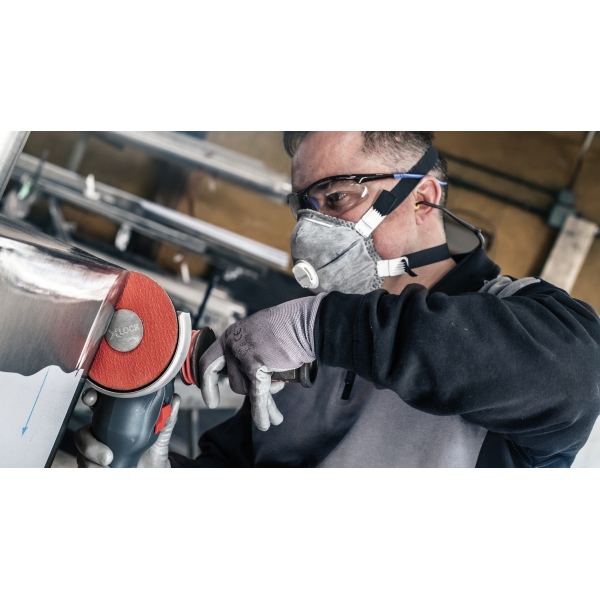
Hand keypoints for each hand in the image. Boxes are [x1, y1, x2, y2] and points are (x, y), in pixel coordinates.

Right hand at [74, 388, 180, 467]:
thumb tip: (175, 399)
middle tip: (108, 457)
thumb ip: (167, 418)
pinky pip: (86, 469)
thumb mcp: (161, 434)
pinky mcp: (93, 467)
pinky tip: (109, 473)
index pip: (96, 404)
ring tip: (111, 470)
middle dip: (90, 445)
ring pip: (82, 456)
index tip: (92, 399)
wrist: (154, 472)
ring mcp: (94, 452)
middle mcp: (99, 434)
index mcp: (112, 418)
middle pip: (82, 435)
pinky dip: (96, 472)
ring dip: (94, 465)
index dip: (90, 398)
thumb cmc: (153, 449)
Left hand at [197, 294, 324, 430]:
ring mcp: (242, 354)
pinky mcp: (256, 366)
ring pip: (246, 388)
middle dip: (249, 390)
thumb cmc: (288, 326)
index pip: (207, 362)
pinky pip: (257, 395)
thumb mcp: (259, 335)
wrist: (304, 322)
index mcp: (232, 335)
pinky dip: (262, 411)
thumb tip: (250, 375)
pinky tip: (264, 423)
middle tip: (261, 400)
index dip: (207, 383)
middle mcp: (232, 343)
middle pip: (232, 380)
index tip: (210, 399)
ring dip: (264, 398)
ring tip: (278, 402)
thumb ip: (250, 350)